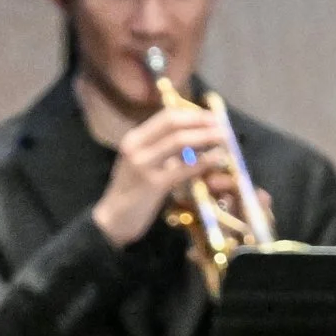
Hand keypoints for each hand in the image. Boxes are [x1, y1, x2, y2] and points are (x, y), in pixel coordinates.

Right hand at [92, 105, 233, 246]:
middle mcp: (136, 147)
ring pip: (179, 141)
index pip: (166, 117)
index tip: (211, 117)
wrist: (112, 221)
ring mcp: (143, 165)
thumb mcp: (141, 166)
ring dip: (205, 136)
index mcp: (134, 139)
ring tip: (223, 138)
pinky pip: (183, 168)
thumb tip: (193, 143)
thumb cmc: (131, 195)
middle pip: (173, 123)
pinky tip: (217, 159)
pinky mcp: (153, 184)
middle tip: (222, 125)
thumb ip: (161, 153)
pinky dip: (204, 161)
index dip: (192, 114)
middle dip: (201, 121)